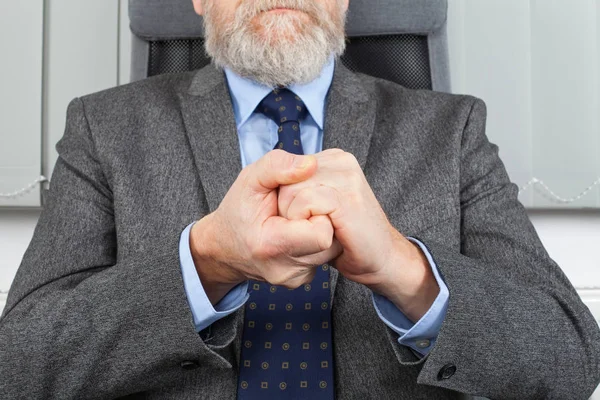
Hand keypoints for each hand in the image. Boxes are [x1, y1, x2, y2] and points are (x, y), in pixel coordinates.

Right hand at [190, 150, 342, 304]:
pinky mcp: (301, 281)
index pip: (321, 234)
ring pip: (332, 250)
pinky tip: (299, 233)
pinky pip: (325, 258)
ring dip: (321, 230)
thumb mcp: (249, 179)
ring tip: (298, 221)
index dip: (319, 212)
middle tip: (300, 210)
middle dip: (321, 219)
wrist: (224, 247)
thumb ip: (278, 166)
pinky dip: (317, 243)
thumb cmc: (238, 211)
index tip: (304, 203)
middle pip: (331, 242)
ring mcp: (294, 279)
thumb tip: (312, 164)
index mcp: (271, 245)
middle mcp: (284, 270)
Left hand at [277, 149, 400, 286]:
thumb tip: (303, 163)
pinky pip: (306, 202)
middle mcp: (340, 161)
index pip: (285, 167)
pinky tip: (327, 233)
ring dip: (296, 219)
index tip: (310, 216)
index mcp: (331, 159)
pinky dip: (305, 224)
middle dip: (289, 209)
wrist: (379, 260)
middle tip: (317, 225)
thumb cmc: (342, 236)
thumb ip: (294, 183)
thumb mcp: (311, 207)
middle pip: (285, 178)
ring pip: (292, 191)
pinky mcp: (348, 198)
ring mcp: (347, 177)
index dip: (285, 199)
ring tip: (323, 229)